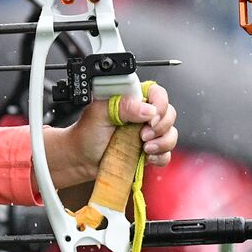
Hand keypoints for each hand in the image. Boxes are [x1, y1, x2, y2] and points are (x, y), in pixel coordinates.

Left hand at [45, 83, 178, 186]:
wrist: (81, 159)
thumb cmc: (86, 134)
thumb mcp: (98, 113)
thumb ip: (121, 106)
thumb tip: (147, 109)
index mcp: (131, 99)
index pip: (157, 93)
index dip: (159, 104)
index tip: (150, 117)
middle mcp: (142, 115)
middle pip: (168, 113)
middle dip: (161, 126)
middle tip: (143, 135)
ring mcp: (147, 133)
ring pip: (170, 133)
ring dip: (162, 142)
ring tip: (144, 148)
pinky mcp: (149, 151)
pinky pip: (167, 153)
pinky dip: (161, 156)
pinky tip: (147, 157)